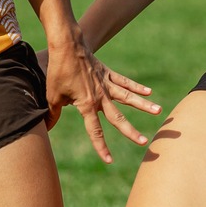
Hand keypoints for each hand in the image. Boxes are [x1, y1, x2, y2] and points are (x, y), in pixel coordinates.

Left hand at [40, 36, 159, 164]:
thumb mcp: (52, 95)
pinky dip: (136, 87)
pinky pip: (124, 82)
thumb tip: (46, 127)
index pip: (95, 130)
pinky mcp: (107, 73)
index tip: (109, 160)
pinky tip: (149, 92)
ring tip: (158, 111)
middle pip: (118, 118)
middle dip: (131, 132)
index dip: (101, 146)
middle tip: (144, 142)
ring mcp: (106, 84)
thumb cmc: (58, 71)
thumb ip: (53, 114)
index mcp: (87, 105)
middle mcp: (100, 96)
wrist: (66, 45)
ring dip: (143, 105)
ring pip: (128, 97)